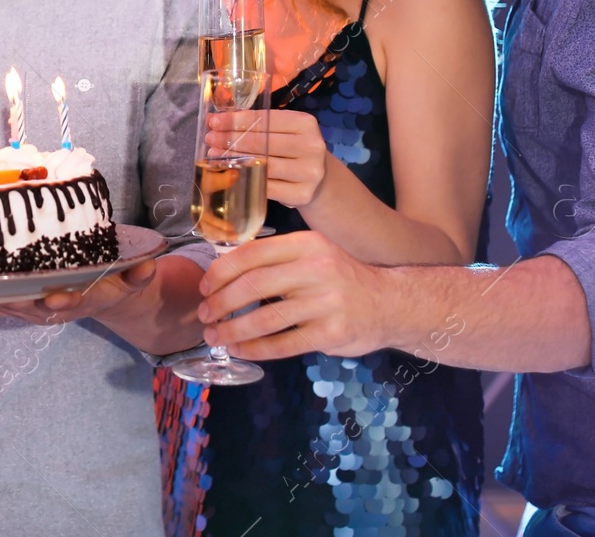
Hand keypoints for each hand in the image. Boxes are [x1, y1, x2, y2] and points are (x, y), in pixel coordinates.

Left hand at [0, 259, 156, 323]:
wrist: (106, 297)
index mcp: (84, 299)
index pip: (74, 302)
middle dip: (13, 301)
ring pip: (11, 308)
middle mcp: (58, 308)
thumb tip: (149, 265)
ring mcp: (38, 309)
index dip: (63, 302)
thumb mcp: (133, 279)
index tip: (53, 298)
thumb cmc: (116, 281)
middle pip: (33, 308)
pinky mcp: (24, 305)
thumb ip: (140, 274)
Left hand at [198, 232, 390, 360]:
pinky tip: (240, 350)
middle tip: (204, 315)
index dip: (221, 272)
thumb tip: (223, 271)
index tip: (204, 287)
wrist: (391, 303)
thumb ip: (276, 259)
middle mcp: (317, 269)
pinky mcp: (332, 333)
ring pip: (266, 318)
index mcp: (306, 244)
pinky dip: (256, 349)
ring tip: (215, 336)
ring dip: (233, 329)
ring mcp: (327, 302)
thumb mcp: (313, 254)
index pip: (252, 254)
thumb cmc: (341, 279)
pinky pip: (284, 344)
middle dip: (221, 303)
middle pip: (254, 285)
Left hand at [207, 108, 329, 209]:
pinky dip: (245, 179)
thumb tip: (217, 120)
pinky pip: (266, 186)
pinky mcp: (301, 194)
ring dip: (234, 159)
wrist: (319, 179)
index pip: (266, 119)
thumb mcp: (284, 131)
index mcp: (306, 124)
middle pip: (262, 142)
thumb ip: (258, 124)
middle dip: (231, 139)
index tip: (215, 121)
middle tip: (211, 138)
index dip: (237, 120)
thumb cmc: (293, 150)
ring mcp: (308, 172)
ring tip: (214, 154)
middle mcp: (311, 146)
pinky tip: (230, 173)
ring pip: (262, 165)